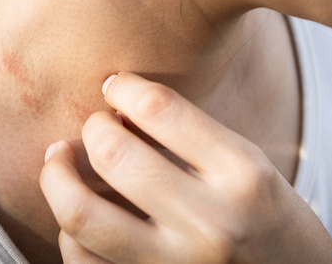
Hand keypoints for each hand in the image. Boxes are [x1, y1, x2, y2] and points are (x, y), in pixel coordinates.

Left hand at [40, 72, 331, 262]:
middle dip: (93, 127)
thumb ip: (194, 138)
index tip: (114, 85)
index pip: (159, 109)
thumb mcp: (254, 167)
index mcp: (242, 174)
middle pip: (114, 154)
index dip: (123, 87)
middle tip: (96, 124)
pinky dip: (69, 233)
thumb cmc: (275, 222)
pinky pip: (82, 262)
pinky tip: (77, 214)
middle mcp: (209, 221)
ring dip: (57, 178)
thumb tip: (120, 110)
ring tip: (59, 158)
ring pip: (82, 215)